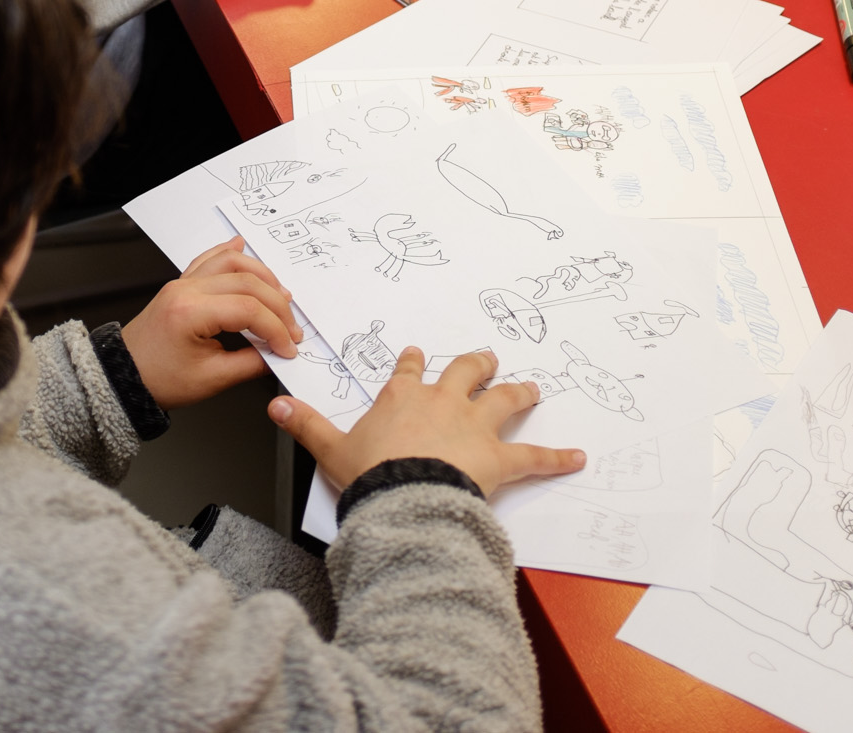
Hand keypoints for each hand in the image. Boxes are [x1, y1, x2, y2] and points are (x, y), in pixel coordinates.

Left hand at [120, 237, 300, 408]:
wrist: (123, 377)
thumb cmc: (158, 380)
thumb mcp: (211, 380)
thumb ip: (250, 364)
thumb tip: (277, 355)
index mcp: (190, 313)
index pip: (249, 309)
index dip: (276, 329)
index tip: (288, 348)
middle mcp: (186, 290)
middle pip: (246, 282)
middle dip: (277, 305)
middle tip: (291, 329)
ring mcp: (182, 284)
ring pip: (230, 262)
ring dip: (261, 275)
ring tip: (281, 295)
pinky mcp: (181, 286)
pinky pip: (208, 260)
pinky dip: (229, 253)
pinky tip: (242, 246)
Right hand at [269, 348, 585, 493]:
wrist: (404, 497)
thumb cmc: (371, 474)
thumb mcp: (329, 448)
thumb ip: (304, 424)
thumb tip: (275, 406)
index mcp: (402, 398)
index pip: (409, 372)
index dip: (413, 363)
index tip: (417, 355)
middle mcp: (442, 403)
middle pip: (465, 373)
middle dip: (478, 364)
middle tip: (487, 358)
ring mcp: (475, 427)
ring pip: (503, 400)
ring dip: (519, 392)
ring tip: (533, 388)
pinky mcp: (500, 458)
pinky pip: (535, 457)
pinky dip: (558, 458)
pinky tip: (578, 458)